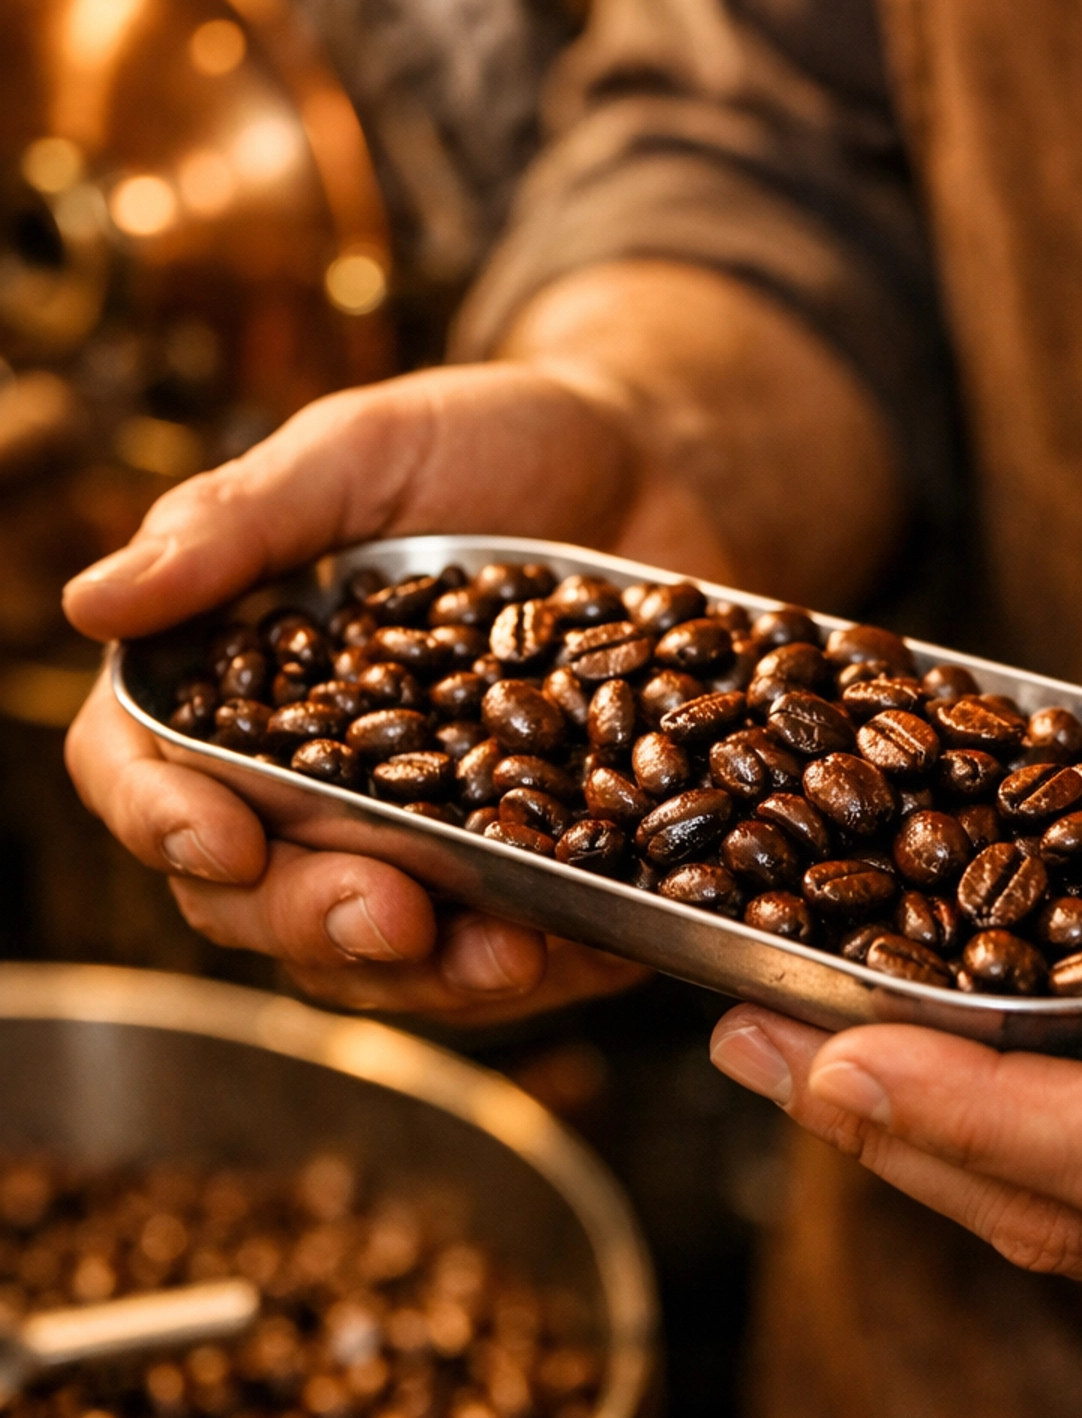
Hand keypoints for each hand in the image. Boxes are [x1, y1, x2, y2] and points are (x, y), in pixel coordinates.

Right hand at [65, 361, 727, 1022]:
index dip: (163, 821)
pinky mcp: (524, 867)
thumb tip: (93, 602)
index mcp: (228, 685)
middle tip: (388, 914)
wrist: (653, 460)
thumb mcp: (362, 451)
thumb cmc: (486, 443)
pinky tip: (575, 948)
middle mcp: (302, 783)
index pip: (143, 775)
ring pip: (377, 954)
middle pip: (253, 897)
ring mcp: (414, 837)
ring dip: (428, 974)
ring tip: (501, 956)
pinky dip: (543, 963)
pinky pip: (511, 948)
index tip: (221, 839)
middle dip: (312, 920)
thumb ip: (239, 523)